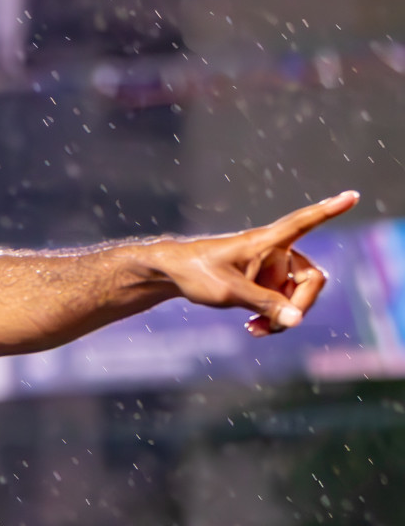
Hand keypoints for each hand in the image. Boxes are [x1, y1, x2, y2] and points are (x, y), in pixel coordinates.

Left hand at [152, 191, 356, 336]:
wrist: (173, 275)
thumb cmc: (197, 272)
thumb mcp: (230, 291)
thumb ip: (264, 304)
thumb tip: (297, 319)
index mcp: (267, 241)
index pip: (303, 222)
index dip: (329, 211)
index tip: (352, 196)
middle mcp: (276, 252)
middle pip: (311, 278)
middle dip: (300, 305)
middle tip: (281, 324)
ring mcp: (272, 269)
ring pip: (298, 297)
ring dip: (284, 316)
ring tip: (257, 329)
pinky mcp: (265, 284)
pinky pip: (283, 304)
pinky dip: (274, 318)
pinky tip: (254, 328)